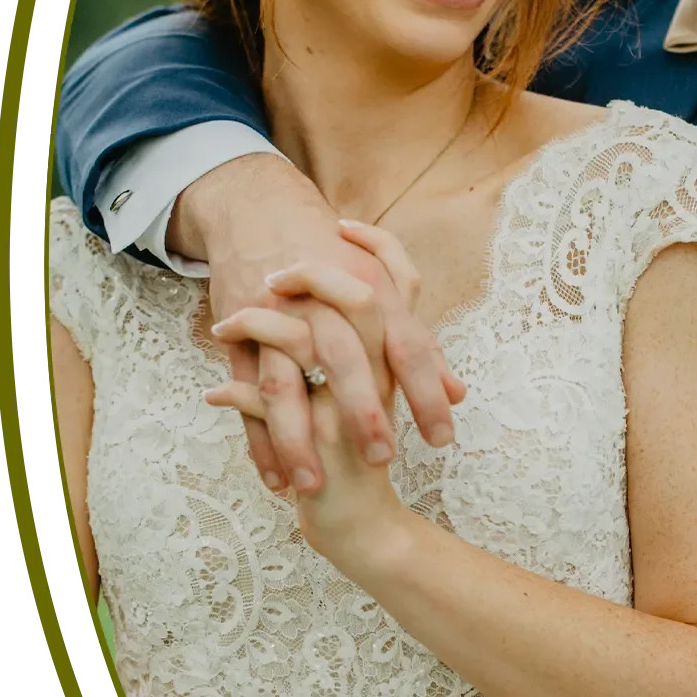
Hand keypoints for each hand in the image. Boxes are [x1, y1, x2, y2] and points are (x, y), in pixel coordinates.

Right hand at [173, 155, 463, 492]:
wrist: (262, 212)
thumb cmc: (335, 262)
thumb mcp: (381, 292)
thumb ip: (418, 346)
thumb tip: (457, 393)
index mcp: (370, 292)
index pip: (405, 346)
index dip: (426, 391)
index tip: (442, 438)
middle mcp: (324, 305)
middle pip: (344, 359)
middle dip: (362, 412)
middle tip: (381, 459)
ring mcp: (275, 321)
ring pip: (284, 384)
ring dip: (297, 438)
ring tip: (312, 484)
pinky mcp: (239, 338)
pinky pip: (244, 393)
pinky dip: (257, 439)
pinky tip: (274, 477)